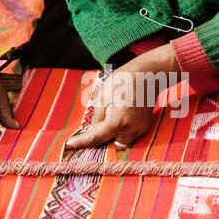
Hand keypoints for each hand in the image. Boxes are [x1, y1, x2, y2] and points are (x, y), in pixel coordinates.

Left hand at [65, 43, 179, 149]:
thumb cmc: (125, 80)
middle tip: (95, 124)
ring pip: (121, 141)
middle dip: (102, 137)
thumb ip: (98, 115)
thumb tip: (93, 129)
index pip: (96, 138)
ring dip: (113, 134)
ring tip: (110, 115)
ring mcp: (140, 128)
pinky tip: (120, 114)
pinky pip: (130, 135)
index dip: (81, 142)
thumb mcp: (104, 94)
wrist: (149, 74)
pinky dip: (122, 130)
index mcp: (118, 121)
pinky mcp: (145, 126)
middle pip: (111, 143)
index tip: (69, 144)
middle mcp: (131, 129)